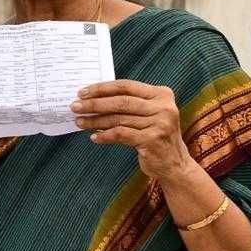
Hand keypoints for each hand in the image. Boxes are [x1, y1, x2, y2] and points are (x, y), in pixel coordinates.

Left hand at [71, 80, 194, 182]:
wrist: (175, 164)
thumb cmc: (154, 135)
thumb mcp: (148, 115)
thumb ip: (128, 104)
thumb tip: (92, 99)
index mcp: (161, 94)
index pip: (126, 86)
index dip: (102, 88)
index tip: (82, 93)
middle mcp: (164, 107)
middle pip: (121, 102)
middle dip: (94, 104)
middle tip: (75, 106)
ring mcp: (160, 123)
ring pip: (119, 118)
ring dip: (95, 120)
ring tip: (79, 122)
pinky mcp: (153, 140)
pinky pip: (121, 134)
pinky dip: (105, 135)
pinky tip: (94, 137)